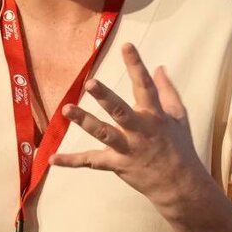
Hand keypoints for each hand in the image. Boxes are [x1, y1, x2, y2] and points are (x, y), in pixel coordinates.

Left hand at [49, 43, 206, 214]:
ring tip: (67, 109)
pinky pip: (91, 162)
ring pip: (103, 134)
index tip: (126, 46)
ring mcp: (127, 149)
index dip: (136, 65)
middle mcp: (140, 131)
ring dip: (84, 121)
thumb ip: (167, 91)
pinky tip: (52, 159)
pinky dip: (71, 161)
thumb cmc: (180, 147)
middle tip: (90, 83)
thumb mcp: (179, 117)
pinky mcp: (117, 165)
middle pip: (120, 111)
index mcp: (156, 116)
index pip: (145, 86)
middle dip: (105, 97)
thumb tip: (159, 67)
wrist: (179, 186)